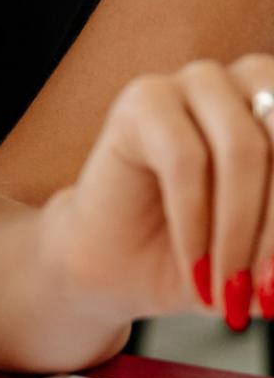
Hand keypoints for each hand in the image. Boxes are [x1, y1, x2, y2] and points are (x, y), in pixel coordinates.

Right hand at [37, 57, 273, 332]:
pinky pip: (184, 162)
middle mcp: (253, 81)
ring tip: (227, 293)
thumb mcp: (269, 262)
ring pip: (245, 151)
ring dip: (240, 234)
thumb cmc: (203, 257)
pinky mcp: (144, 100)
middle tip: (267, 296)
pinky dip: (194, 225)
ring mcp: (197, 83)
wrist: (119, 267)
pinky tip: (195, 269)